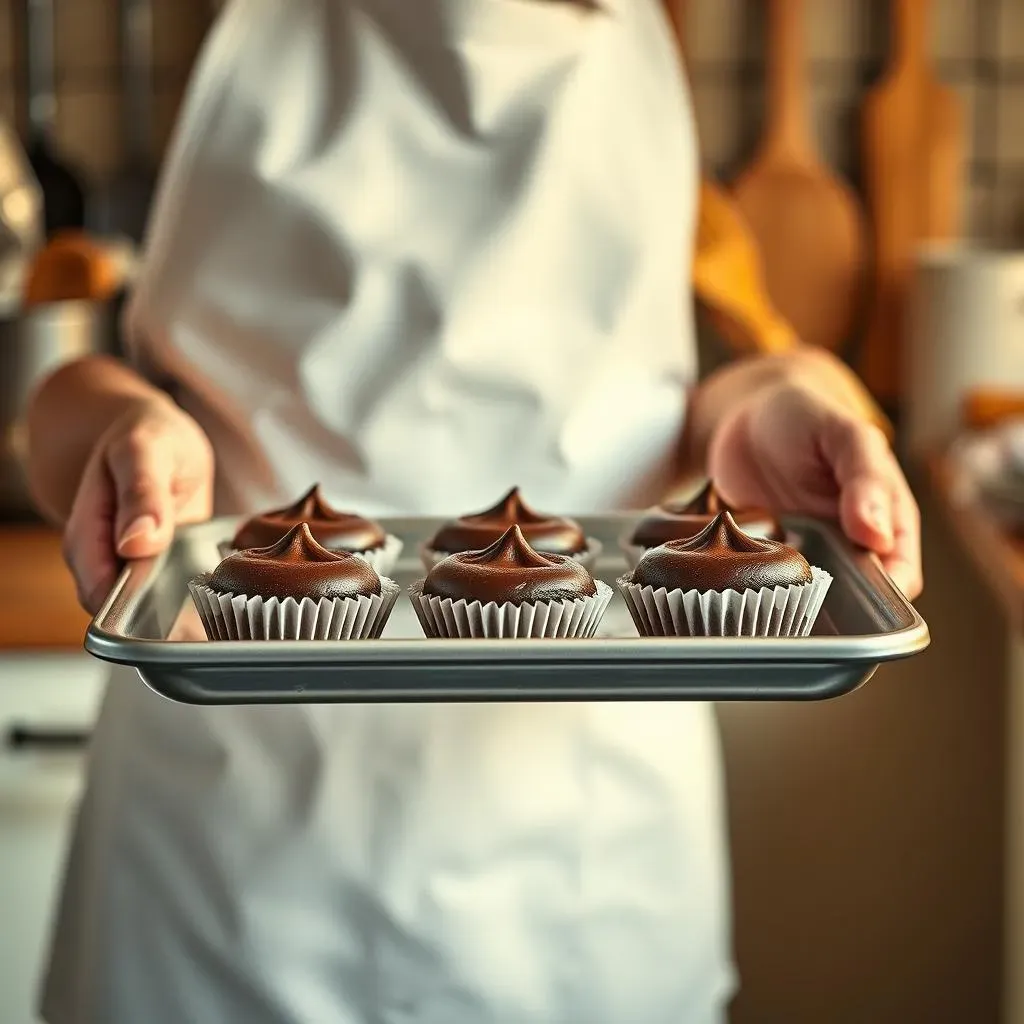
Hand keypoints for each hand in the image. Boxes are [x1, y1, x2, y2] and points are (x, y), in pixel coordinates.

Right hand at [63, 398, 214, 611]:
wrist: (156, 432)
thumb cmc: (146, 435)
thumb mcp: (146, 452)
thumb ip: (142, 495)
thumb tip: (135, 544)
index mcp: (86, 534)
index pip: (101, 594)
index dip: (137, 605)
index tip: (179, 594)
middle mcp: (102, 558)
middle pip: (126, 610)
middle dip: (164, 608)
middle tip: (207, 585)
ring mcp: (130, 565)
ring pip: (151, 606)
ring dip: (182, 602)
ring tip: (214, 577)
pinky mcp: (157, 565)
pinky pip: (172, 593)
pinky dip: (193, 590)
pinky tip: (215, 576)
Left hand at [706, 381, 921, 598]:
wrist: (747, 416)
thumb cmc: (808, 418)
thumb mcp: (845, 435)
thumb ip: (866, 478)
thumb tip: (879, 536)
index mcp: (887, 520)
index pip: (898, 577)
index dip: (883, 592)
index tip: (855, 591)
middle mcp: (849, 545)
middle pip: (853, 598)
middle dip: (834, 603)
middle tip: (806, 589)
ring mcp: (807, 555)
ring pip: (809, 599)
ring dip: (793, 597)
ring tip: (774, 581)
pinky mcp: (767, 558)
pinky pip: (767, 585)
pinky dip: (758, 584)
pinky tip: (745, 575)